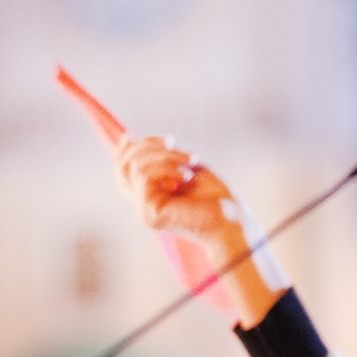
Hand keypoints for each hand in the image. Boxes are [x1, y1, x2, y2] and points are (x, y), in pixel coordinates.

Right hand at [115, 135, 254, 253]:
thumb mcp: (186, 166)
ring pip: (137, 166)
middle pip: (124, 166)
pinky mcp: (149, 213)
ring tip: (192, 161)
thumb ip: (161, 157)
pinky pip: (145, 176)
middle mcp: (144, 205)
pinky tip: (188, 176)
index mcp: (152, 196)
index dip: (124, 151)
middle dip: (146, 144)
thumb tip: (128, 138)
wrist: (233, 221)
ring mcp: (144, 210)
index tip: (130, 135)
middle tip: (172, 140)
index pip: (123, 172)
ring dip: (167, 156)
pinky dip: (168, 167)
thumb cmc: (216, 197)